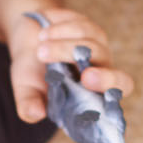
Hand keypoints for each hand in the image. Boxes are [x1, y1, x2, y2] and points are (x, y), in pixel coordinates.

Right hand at [7, 8, 134, 122]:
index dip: (113, 99)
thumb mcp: (25, 90)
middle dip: (104, 78)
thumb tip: (35, 114)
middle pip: (117, 77)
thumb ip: (28, 105)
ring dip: (65, 49)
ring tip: (40, 51)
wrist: (25, 36)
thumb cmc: (31, 71)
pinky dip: (62, 32)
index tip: (96, 99)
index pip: (115, 100)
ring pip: (93, 48)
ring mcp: (98, 48)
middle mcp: (100, 72)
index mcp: (91, 94)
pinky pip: (83, 28)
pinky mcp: (89, 28)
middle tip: (86, 78)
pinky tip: (44, 35)